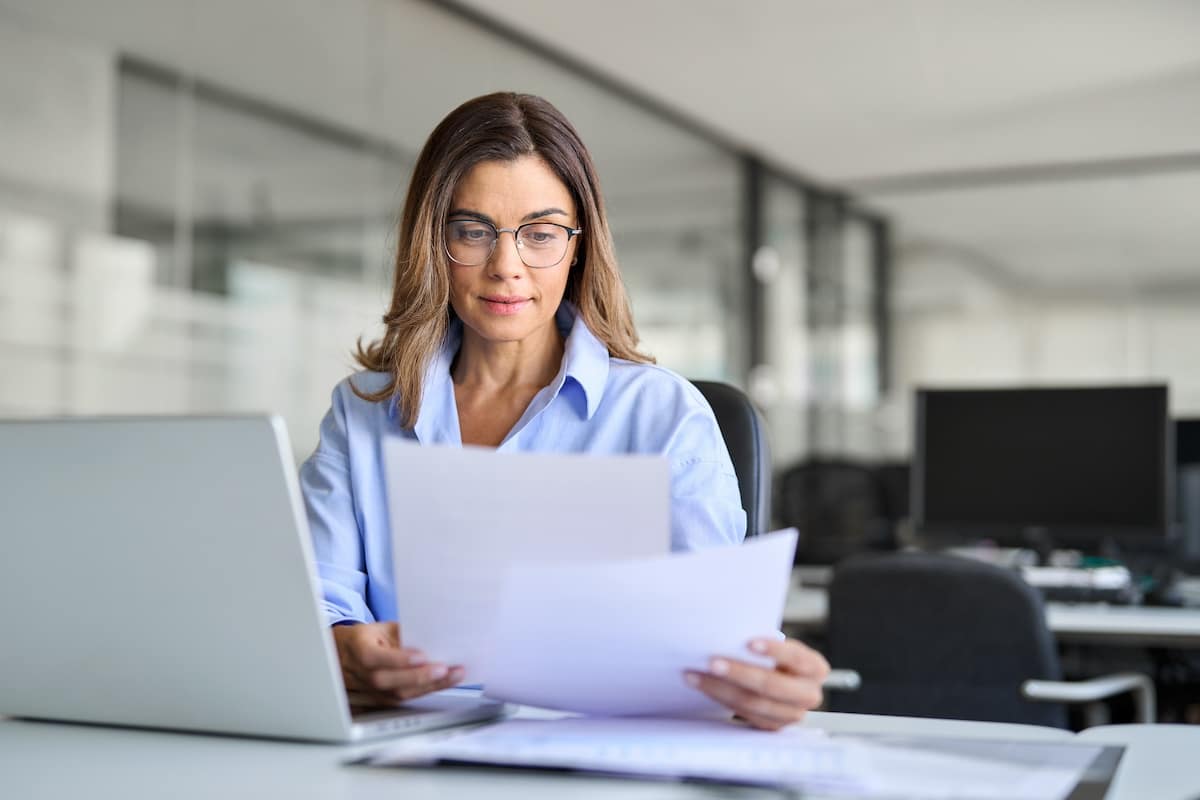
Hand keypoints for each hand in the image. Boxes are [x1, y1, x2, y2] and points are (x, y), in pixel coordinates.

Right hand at [332, 621, 463, 707]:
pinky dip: (429, 689)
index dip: (398, 659)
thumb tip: (431, 634)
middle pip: (388, 681)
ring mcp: (372, 690)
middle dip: (419, 676)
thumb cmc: (367, 638)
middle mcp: (363, 674)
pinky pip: (407, 697)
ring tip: (454, 675)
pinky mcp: (383, 699)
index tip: (421, 656)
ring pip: (400, 693)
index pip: (374, 658)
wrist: (345, 656)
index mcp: (359, 649)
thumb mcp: (381, 628)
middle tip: (444, 669)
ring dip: (430, 685)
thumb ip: (402, 633)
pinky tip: (446, 682)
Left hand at [685, 636, 829, 730]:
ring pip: (753, 703)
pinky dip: (719, 698)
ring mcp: (791, 714)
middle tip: (712, 662)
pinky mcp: (772, 726)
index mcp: (815, 668)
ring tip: (696, 674)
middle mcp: (808, 694)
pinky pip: (744, 714)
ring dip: (720, 688)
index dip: (774, 650)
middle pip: (771, 685)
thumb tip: (730, 633)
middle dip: (739, 673)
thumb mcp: (778, 646)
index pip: (796, 658)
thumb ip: (763, 642)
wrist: (779, 679)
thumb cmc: (775, 657)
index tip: (749, 643)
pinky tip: (702, 685)